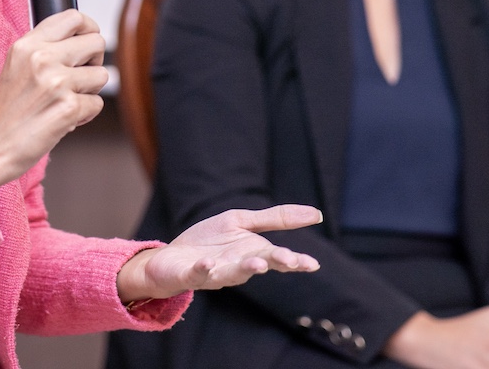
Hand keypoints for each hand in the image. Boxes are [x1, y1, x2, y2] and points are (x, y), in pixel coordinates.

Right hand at [0, 9, 106, 192]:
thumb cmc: (6, 109)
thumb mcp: (16, 64)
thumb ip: (44, 47)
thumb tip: (82, 37)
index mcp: (28, 44)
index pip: (73, 17)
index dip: (88, 28)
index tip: (86, 42)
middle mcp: (42, 58)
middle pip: (96, 42)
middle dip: (94, 60)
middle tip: (78, 76)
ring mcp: (57, 83)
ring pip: (101, 74)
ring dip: (89, 91)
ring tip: (65, 100)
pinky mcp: (69, 108)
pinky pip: (97, 103)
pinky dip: (85, 114)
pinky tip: (63, 118)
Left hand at [115, 205, 322, 301]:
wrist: (172, 257)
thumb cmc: (210, 241)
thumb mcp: (241, 222)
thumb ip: (275, 219)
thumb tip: (317, 214)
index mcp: (252, 252)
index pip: (278, 258)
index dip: (295, 262)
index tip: (312, 264)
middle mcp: (237, 266)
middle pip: (259, 264)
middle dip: (274, 262)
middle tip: (289, 260)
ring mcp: (214, 272)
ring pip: (233, 273)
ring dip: (246, 268)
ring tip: (258, 263)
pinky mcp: (191, 273)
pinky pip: (198, 274)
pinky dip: (203, 270)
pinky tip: (208, 263)